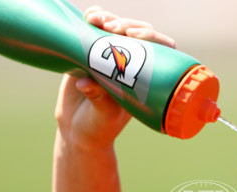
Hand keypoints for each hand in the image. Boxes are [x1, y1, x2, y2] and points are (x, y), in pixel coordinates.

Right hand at [54, 7, 175, 149]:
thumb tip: (85, 84)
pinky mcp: (89, 53)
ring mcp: (110, 57)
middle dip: (126, 24)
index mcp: (145, 79)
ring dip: (108, 18)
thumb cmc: (99, 129)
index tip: (135, 35)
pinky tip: (88, 16)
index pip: (159, 51)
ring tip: (95, 20)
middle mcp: (131, 64)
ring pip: (116, 27)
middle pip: (137, 33)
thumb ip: (99, 100)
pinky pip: (94, 30)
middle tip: (112, 28)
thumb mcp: (103, 117)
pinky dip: (93, 18)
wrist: (76, 131)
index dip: (152, 37)